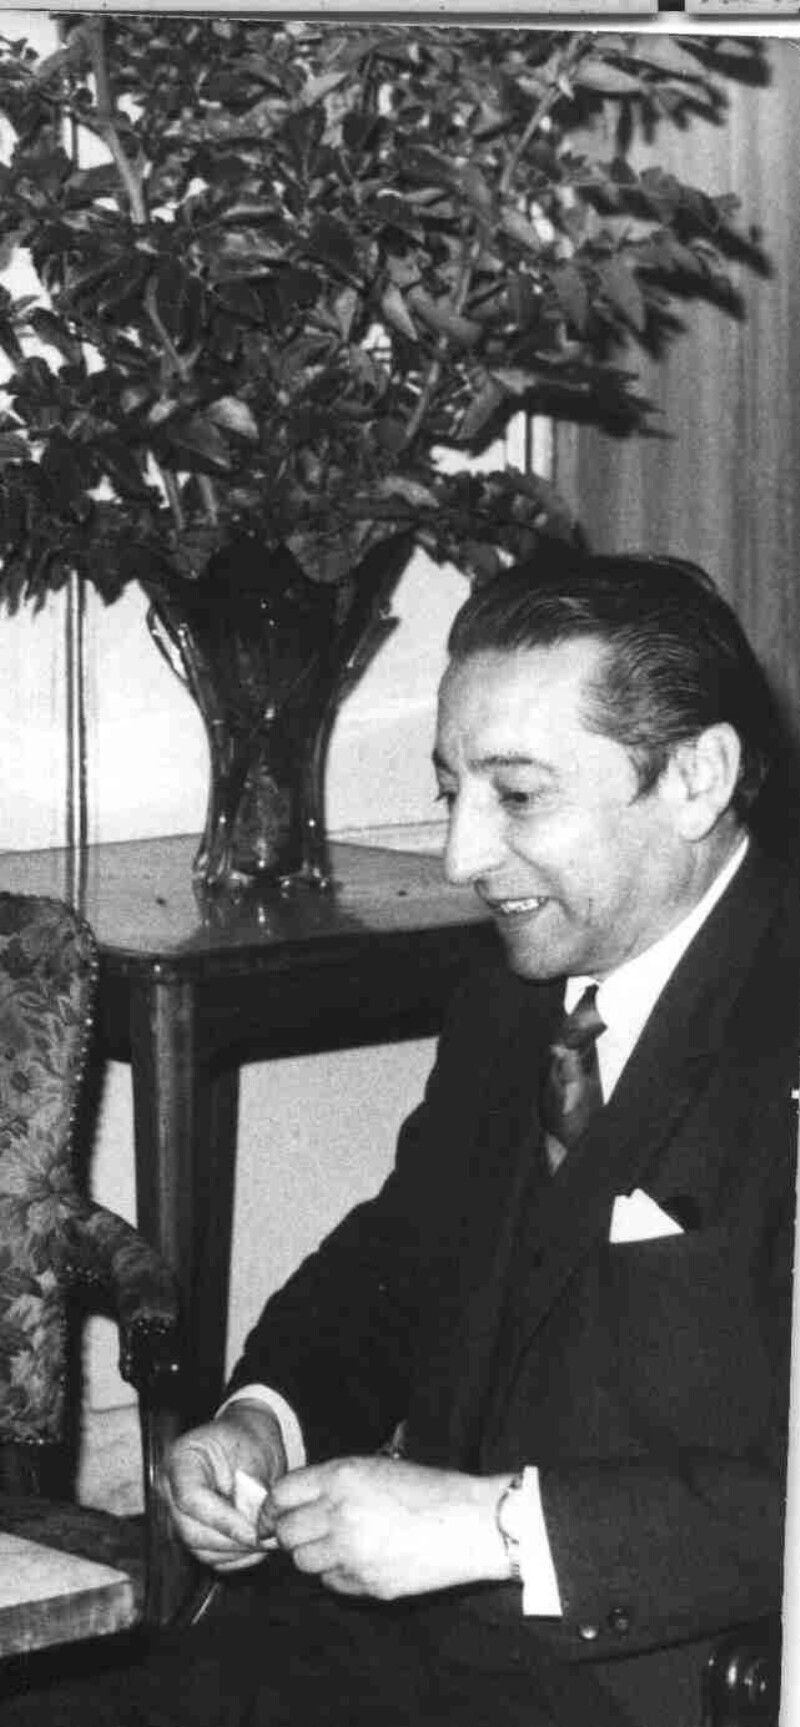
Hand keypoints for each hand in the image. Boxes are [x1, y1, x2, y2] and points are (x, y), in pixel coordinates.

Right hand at [160, 1400, 286, 1572]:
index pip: (191, 1498)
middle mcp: (171, 1491)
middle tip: (266, 1540)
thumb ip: (251, 1488)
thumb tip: (256, 1524)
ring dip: (237, 1552)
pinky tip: (258, 1545)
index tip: (254, 1531)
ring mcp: (179, 1515)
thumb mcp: (254, 1453)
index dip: (223, 1520)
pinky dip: (236, 1558)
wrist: (247, 1441)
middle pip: (192, 1531)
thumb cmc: (248, 1440)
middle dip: (233, 1541)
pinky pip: (211, 1557)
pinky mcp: (193, 1534)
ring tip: (267, 1542)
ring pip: (201, 1549)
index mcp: (180, 1460)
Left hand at [267, 1456, 509, 1599]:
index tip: (269, 1519)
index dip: (270, 1509)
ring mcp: (350, 1552)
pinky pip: (333, 1583)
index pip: (282, 1494)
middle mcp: (338, 1513)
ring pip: (305, 1564)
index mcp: (340, 1477)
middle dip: (289, 1536)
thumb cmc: (429, 1490)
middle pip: (287, 1534)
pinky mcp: (365, 1583)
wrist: (470, 1523)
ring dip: (314, 1557)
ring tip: (339, 1546)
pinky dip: (338, 1576)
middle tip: (305, 1535)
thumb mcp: (377, 1467)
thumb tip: (295, 1504)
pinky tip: (362, 1562)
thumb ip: (334, 1483)